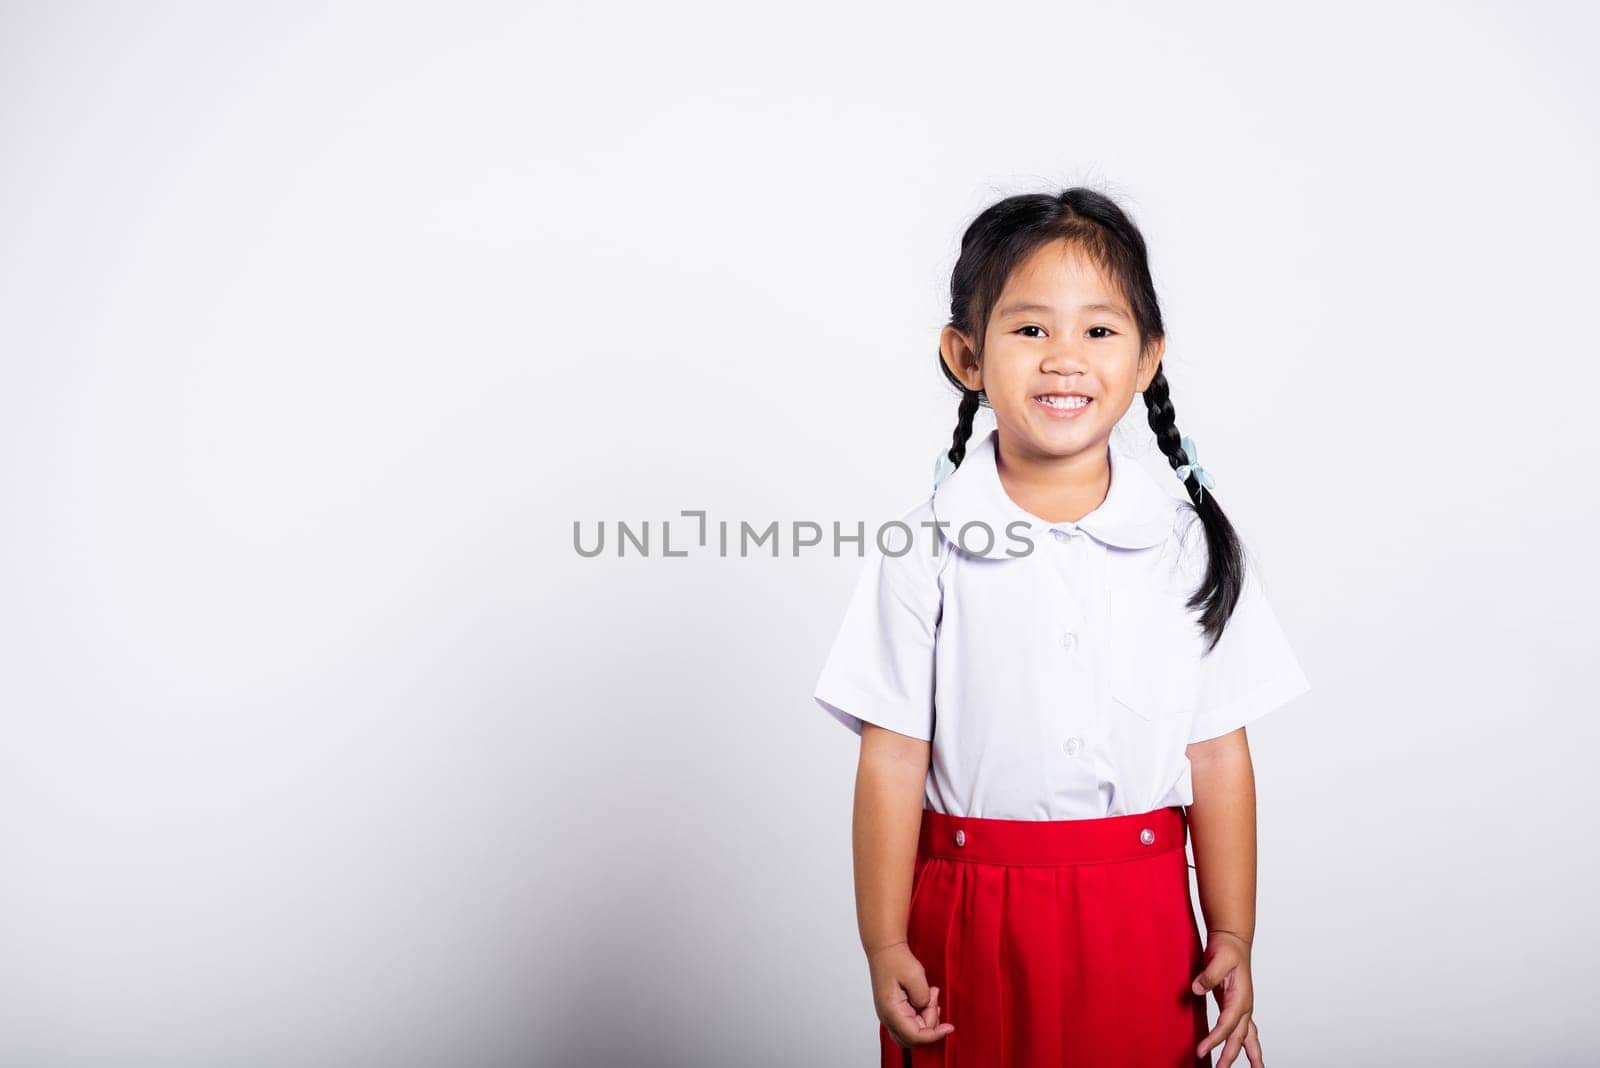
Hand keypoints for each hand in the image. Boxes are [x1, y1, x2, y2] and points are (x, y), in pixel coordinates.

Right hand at [867, 940, 954, 1049]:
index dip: (934, 1036)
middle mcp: (887, 1018)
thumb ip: (923, 997)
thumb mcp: (915, 975)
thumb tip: (925, 1008)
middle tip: (933, 998)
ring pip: (913, 1033)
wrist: (885, 950)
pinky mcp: (895, 1012)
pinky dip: (923, 1015)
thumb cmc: (896, 959)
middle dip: (931, 1025)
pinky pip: (912, 1024)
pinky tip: (927, 998)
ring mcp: (890, 1016)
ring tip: (931, 993)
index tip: (950, 1027)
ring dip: (927, 1019)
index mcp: (890, 1011)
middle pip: (914, 1039)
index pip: (914, 1037)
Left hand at [1191, 930, 1263, 1066]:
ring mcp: (1242, 1007)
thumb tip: (1197, 989)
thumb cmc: (1228, 948)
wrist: (1234, 940)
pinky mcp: (1235, 1005)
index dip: (1214, 1039)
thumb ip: (1209, 975)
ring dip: (1249, 1054)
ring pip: (1247, 1036)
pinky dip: (1246, 1043)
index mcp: (1241, 997)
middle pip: (1238, 1037)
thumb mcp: (1219, 957)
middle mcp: (1244, 1005)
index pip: (1226, 1025)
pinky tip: (1247, 1052)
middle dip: (1230, 1056)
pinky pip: (1242, 1029)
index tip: (1201, 1051)